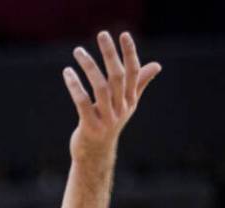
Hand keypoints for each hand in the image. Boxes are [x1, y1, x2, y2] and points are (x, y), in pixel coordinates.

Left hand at [63, 31, 160, 161]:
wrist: (95, 155)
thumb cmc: (108, 125)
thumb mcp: (125, 105)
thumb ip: (139, 84)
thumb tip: (157, 65)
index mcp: (130, 100)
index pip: (133, 72)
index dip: (130, 53)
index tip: (124, 34)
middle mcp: (121, 109)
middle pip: (117, 76)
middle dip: (110, 54)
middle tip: (101, 34)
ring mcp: (106, 119)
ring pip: (100, 87)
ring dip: (89, 66)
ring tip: (78, 51)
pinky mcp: (90, 127)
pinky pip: (82, 102)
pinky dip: (75, 86)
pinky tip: (68, 72)